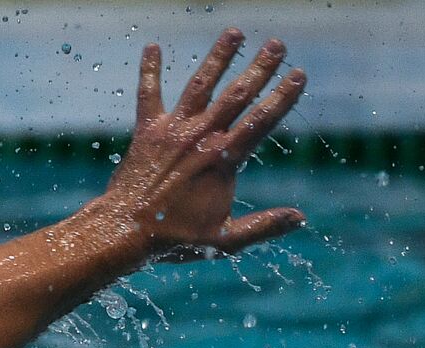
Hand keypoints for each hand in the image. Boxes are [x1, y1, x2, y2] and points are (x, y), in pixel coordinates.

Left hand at [102, 29, 306, 258]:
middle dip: (259, 68)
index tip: (299, 75)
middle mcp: (200, 138)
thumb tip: (300, 218)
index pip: (261, 121)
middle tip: (276, 43)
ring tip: (234, 31)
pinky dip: (149, 70)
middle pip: (237, 95)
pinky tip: (152, 46)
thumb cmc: (173, 238)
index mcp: (223, 160)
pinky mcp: (147, 132)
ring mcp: (173, 131)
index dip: (282, 97)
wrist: (124, 232)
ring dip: (219, 57)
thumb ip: (263, 226)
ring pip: (200, 85)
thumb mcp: (224, 240)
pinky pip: (148, 95)